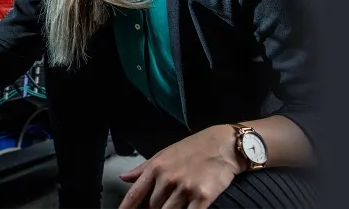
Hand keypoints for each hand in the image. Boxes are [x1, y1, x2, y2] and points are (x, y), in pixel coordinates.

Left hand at [118, 125, 242, 208]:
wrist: (223, 145)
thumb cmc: (193, 149)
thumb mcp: (164, 154)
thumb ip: (143, 169)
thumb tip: (124, 178)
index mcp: (156, 168)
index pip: (135, 194)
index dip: (126, 207)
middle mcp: (168, 179)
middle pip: (152, 207)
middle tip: (156, 207)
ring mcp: (185, 189)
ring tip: (172, 206)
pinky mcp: (203, 197)